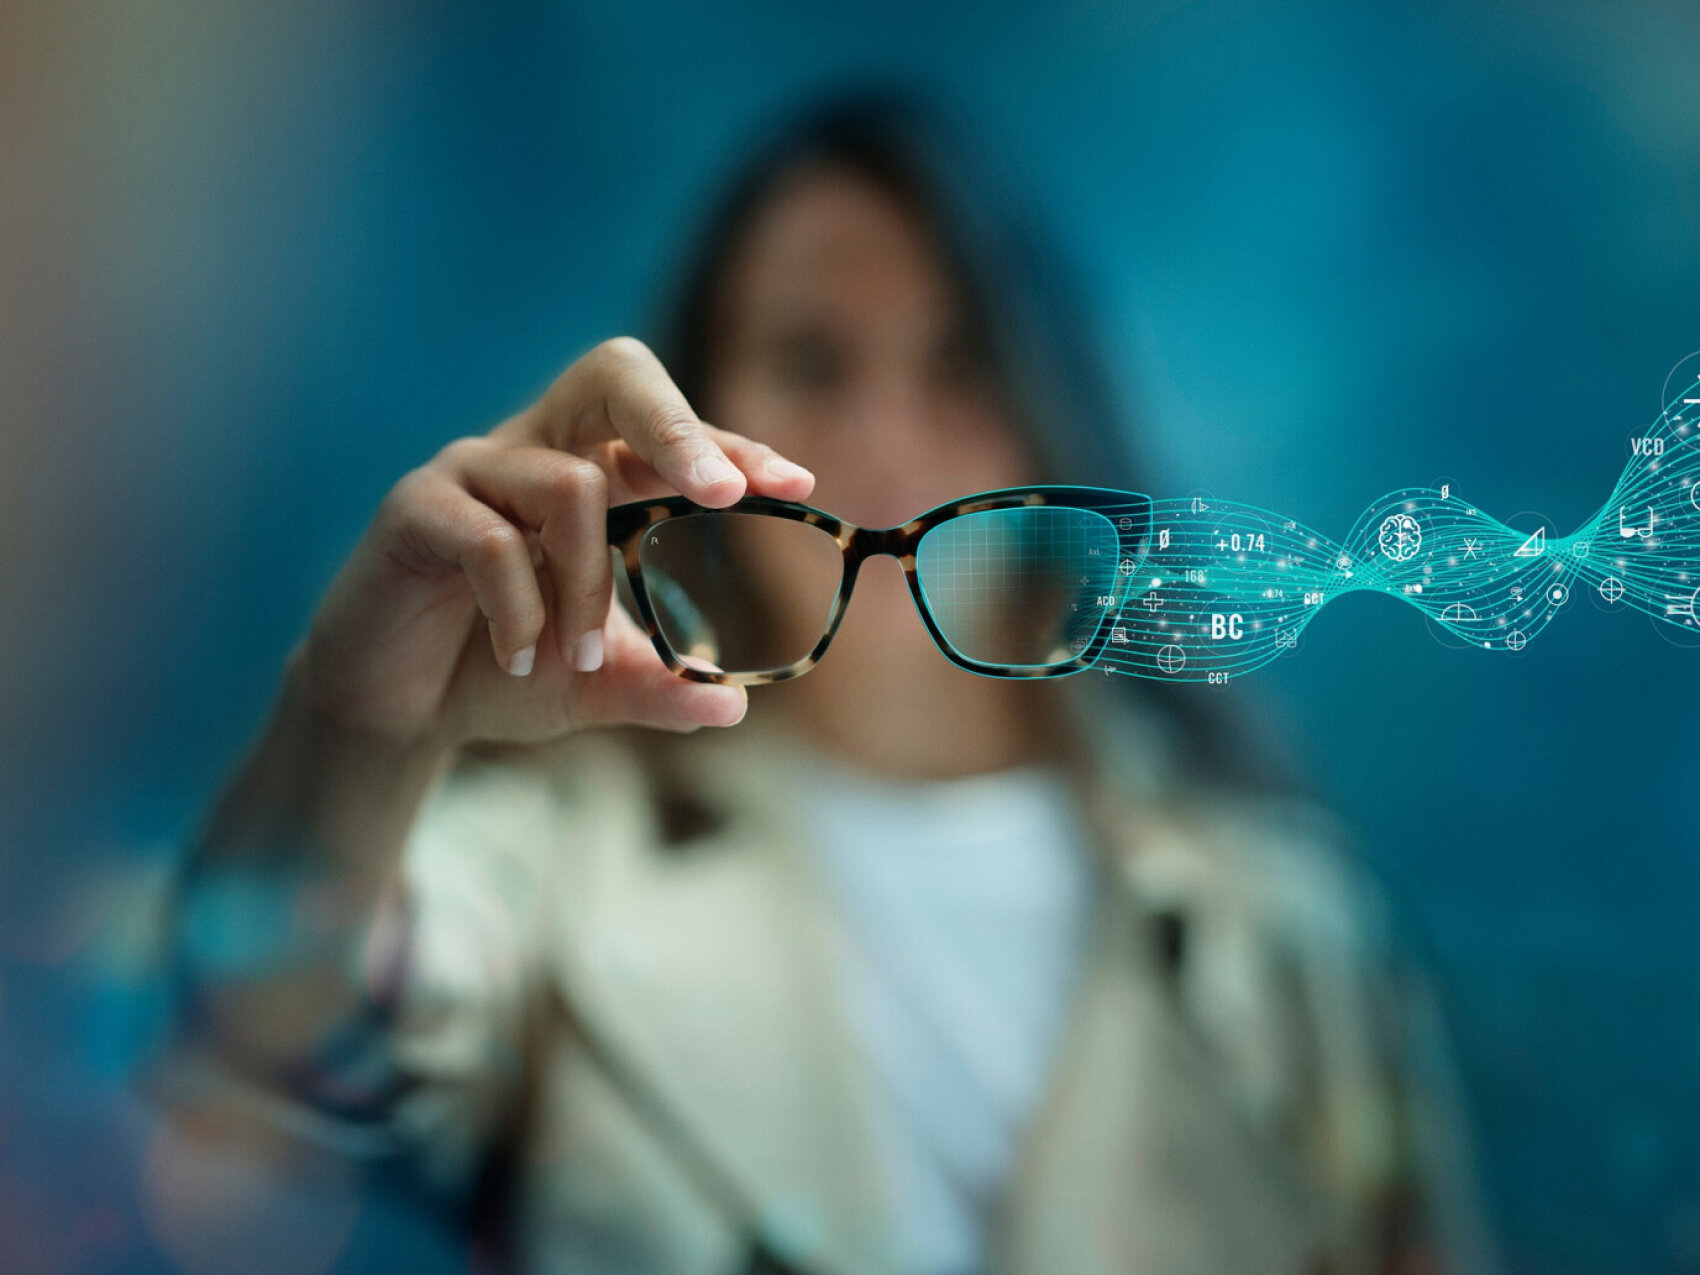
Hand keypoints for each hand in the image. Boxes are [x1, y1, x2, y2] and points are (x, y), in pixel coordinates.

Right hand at [295, 337, 814, 747]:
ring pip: (568, 485)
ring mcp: (476, 468)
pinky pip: (490, 542)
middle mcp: (539, 448)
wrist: (399, 706)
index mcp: (594, 470)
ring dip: (587, 585)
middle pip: (617, 374)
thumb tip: (734, 704)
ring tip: (573, 655)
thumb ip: (661, 688)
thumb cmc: (505, 672)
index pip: (674, 433)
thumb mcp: (597, 684)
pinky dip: (521, 611)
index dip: (735, 446)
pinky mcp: (417, 506)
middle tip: (723, 494)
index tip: (798, 484)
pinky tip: (518, 658)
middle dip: (679, 428)